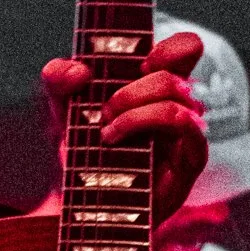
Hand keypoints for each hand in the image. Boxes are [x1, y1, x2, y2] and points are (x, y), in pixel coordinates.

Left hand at [41, 32, 207, 221]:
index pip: (187, 50)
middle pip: (177, 77)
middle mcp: (179, 108)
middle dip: (133, 90)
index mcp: (158, 86)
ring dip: (137, 113)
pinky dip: (148, 126)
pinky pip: (191, 134)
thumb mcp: (62, 109)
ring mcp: (187, 138)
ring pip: (180, 105)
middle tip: (105, 110)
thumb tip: (78, 70)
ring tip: (107, 132)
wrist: (84, 203)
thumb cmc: (85, 150)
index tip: (141, 62)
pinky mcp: (188, 166)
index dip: (172, 47)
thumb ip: (57, 80)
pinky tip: (116, 141)